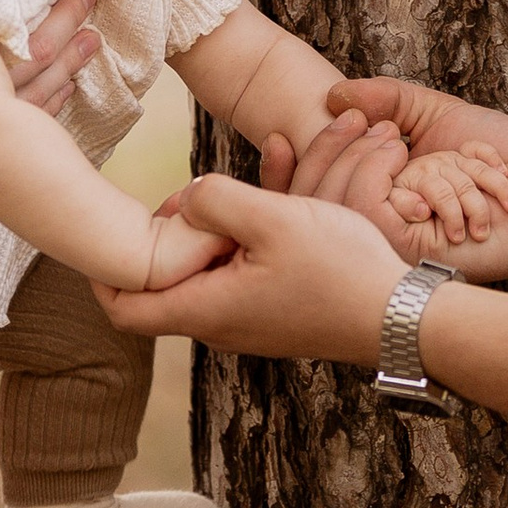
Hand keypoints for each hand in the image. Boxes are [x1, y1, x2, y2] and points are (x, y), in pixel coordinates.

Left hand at [99, 176, 403, 366]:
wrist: (404, 319)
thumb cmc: (339, 272)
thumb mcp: (271, 220)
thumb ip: (215, 201)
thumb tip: (186, 201)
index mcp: (206, 310)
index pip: (123, 310)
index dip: (102, 275)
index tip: (109, 234)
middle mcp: (221, 324)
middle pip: (168, 283)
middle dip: (168, 237)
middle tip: (185, 199)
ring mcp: (252, 320)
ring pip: (213, 267)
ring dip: (218, 226)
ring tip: (240, 182)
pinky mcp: (280, 309)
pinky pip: (249, 266)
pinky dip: (252, 232)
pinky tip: (280, 187)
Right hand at [264, 90, 507, 281]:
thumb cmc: (503, 155)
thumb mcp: (437, 113)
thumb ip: (389, 98)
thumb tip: (334, 95)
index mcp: (377, 187)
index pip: (311, 179)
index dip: (291, 162)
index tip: (308, 137)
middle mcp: (376, 216)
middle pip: (320, 183)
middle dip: (364, 148)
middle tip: (404, 141)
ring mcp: (389, 237)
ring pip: (354, 192)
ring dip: (427, 168)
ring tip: (466, 170)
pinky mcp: (408, 251)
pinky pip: (377, 209)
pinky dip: (425, 186)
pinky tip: (454, 191)